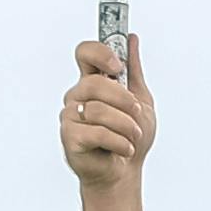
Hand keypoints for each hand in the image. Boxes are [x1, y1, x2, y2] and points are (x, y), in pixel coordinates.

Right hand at [60, 35, 152, 198]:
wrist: (125, 172)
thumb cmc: (130, 137)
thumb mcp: (141, 101)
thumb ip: (134, 71)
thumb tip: (132, 38)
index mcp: (93, 82)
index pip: (84, 53)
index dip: (99, 53)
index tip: (118, 67)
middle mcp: (77, 96)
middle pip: (95, 83)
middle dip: (124, 100)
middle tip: (137, 113)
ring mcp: (70, 116)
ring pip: (99, 110)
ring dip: (126, 125)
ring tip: (133, 137)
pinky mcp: (70, 138)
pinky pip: (97, 132)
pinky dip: (119, 142)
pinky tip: (125, 149)